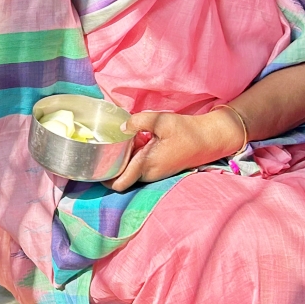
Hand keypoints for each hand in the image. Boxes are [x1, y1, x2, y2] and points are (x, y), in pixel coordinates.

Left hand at [103, 109, 242, 191]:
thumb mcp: (162, 120)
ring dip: (122, 162)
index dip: (104, 177)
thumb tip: (121, 127)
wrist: (209, 139)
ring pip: (129, 173)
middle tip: (103, 149)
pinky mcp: (158, 169)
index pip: (118, 183)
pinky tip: (133, 143)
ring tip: (117, 144)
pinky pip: (139, 168)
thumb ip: (139, 121)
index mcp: (146, 164)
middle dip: (110, 167)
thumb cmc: (186, 131)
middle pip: (120, 178)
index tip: (95, 163)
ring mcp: (154, 173)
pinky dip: (132, 159)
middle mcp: (148, 174)